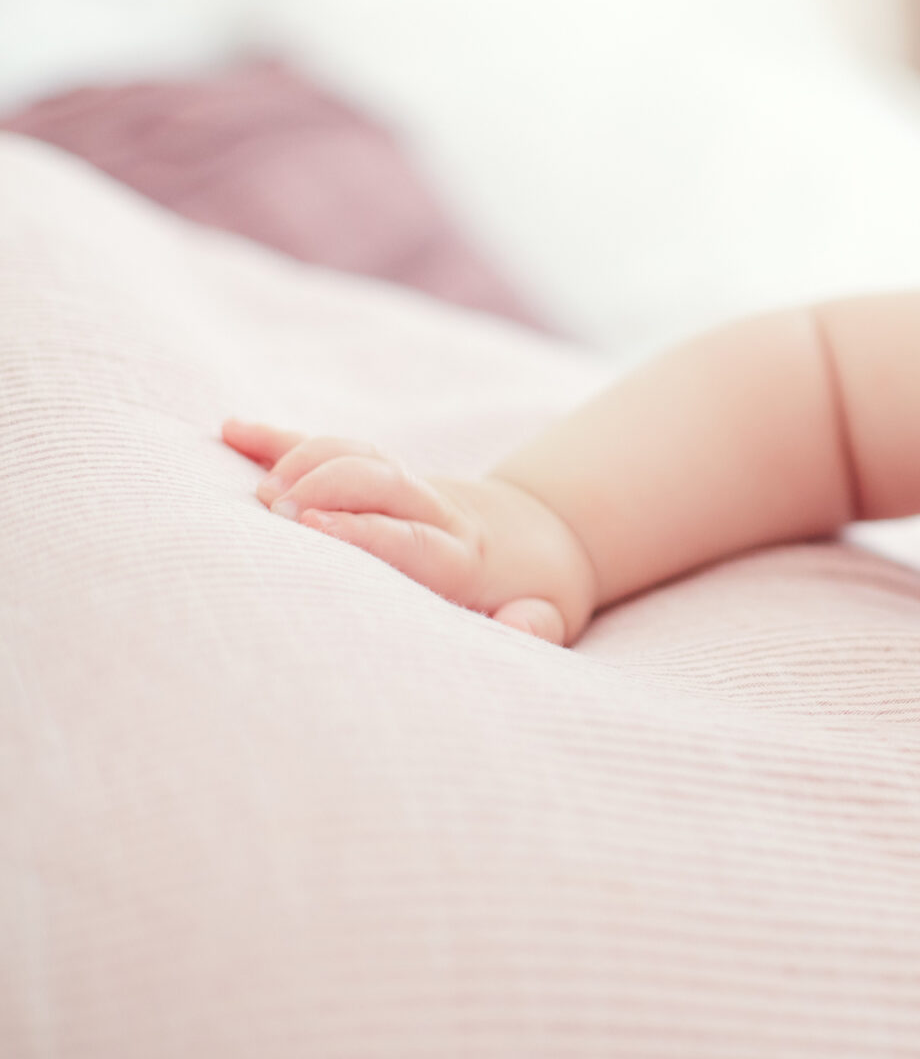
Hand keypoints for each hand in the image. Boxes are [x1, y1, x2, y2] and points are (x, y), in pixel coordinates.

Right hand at [222, 418, 598, 644]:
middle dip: (327, 487)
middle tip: (275, 510)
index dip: (365, 530)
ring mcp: (406, 485)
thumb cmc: (533, 591)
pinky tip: (232, 432)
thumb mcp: (549, 614)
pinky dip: (281, 439)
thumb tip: (518, 626)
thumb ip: (533, 622)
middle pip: (383, 481)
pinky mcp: (379, 475)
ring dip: (305, 461)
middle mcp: (436, 511)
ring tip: (259, 491)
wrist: (544, 540)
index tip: (315, 529)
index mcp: (465, 555)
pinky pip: (331, 446)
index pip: (413, 538)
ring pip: (357, 454)